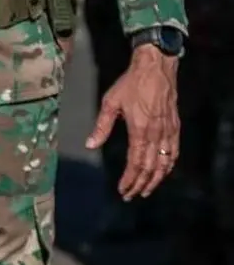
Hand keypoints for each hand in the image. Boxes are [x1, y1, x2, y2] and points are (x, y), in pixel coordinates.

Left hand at [85, 44, 178, 199]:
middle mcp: (156, 134)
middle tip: (131, 195)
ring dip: (156, 180)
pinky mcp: (175, 127)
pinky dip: (168, 166)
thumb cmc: (130, 84)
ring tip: (146, 190)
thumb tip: (90, 145)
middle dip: (141, 184)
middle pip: (150, 167)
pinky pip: (174, 152)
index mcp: (139, 130)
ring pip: (164, 163)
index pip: (135, 162)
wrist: (155, 68)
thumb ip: (101, 126)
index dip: (129, 179)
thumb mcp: (110, 102)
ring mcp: (168, 131)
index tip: (123, 189)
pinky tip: (162, 172)